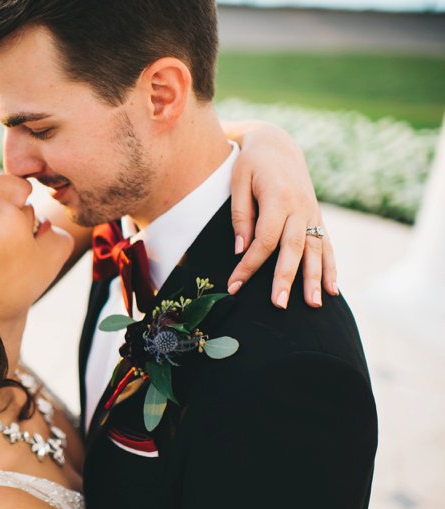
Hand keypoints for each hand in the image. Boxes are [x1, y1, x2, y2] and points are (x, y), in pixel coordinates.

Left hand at [226, 122, 337, 308]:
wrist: (277, 144)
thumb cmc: (251, 164)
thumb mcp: (238, 183)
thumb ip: (240, 216)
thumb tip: (240, 250)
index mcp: (279, 198)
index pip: (265, 240)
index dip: (249, 265)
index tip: (234, 286)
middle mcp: (300, 207)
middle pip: (293, 249)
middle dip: (286, 279)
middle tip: (279, 304)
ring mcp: (312, 213)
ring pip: (316, 250)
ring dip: (315, 279)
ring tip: (315, 305)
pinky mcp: (317, 217)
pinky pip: (327, 245)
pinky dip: (330, 267)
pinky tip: (332, 290)